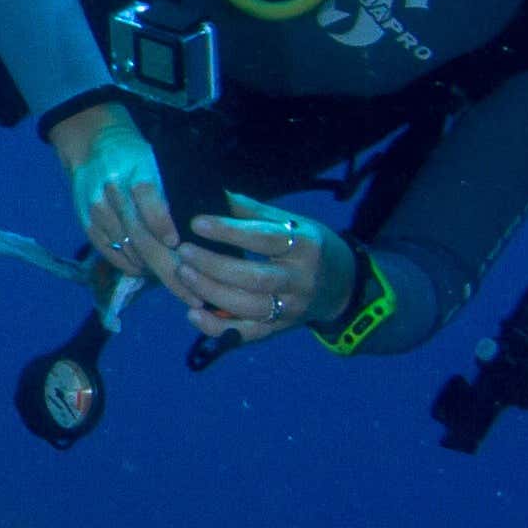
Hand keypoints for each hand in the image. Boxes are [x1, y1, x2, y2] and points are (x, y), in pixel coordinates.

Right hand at [50, 104, 211, 312]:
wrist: (93, 144)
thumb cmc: (137, 156)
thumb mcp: (157, 163)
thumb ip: (170, 193)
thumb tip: (198, 229)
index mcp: (136, 171)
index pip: (148, 199)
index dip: (161, 223)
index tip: (176, 243)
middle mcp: (113, 191)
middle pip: (138, 234)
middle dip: (165, 265)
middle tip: (190, 289)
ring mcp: (96, 210)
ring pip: (125, 248)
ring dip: (150, 268)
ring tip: (175, 282)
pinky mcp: (86, 223)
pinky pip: (109, 253)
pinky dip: (130, 265)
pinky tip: (147, 271)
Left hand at [178, 193, 338, 343]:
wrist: (343, 286)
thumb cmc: (310, 246)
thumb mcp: (294, 223)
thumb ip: (255, 213)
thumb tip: (218, 193)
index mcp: (306, 247)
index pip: (263, 239)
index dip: (228, 231)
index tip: (196, 223)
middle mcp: (301, 280)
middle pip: (255, 277)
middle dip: (214, 265)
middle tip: (184, 251)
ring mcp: (292, 308)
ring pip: (249, 306)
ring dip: (211, 292)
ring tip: (184, 274)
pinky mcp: (280, 329)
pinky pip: (247, 333)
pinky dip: (218, 327)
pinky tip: (193, 313)